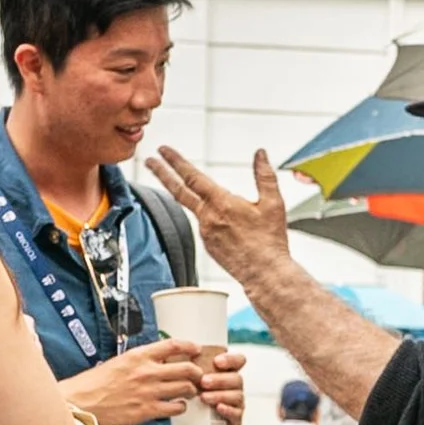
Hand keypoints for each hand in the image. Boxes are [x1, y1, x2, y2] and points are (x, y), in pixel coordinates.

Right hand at [59, 340, 205, 424]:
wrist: (79, 403)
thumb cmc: (94, 383)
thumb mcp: (118, 362)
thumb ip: (139, 362)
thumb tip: (158, 362)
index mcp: (138, 356)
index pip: (173, 345)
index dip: (190, 346)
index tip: (197, 349)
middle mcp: (147, 372)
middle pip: (187, 369)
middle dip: (197, 373)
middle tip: (198, 376)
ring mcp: (149, 392)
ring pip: (186, 388)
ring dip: (192, 390)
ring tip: (189, 392)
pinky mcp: (148, 411)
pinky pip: (176, 408)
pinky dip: (181, 407)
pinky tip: (177, 406)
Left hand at [147, 146, 291, 282]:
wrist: (266, 274)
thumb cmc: (270, 242)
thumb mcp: (273, 204)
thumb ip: (265, 175)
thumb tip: (260, 155)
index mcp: (222, 204)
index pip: (192, 177)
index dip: (176, 161)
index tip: (163, 151)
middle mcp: (209, 217)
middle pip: (178, 191)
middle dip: (162, 173)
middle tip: (150, 161)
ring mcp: (206, 233)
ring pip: (191, 208)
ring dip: (183, 194)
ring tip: (181, 185)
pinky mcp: (208, 246)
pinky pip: (204, 225)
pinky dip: (207, 217)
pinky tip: (222, 222)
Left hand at [181, 349, 246, 424]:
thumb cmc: (191, 401)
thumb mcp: (188, 382)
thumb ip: (183, 368)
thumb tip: (168, 352)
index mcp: (225, 374)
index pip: (238, 361)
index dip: (231, 359)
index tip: (217, 361)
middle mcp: (234, 388)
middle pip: (236, 378)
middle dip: (220, 379)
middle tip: (203, 381)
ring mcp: (236, 405)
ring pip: (237, 395)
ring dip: (221, 394)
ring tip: (204, 397)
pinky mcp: (235, 421)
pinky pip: (237, 414)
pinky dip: (228, 409)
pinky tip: (218, 408)